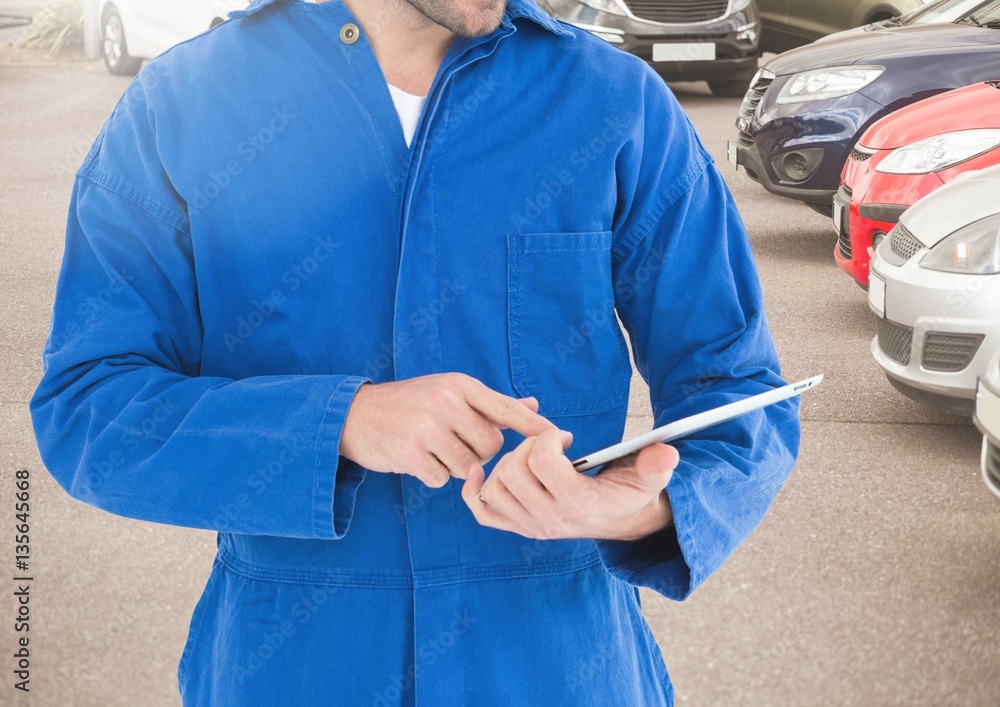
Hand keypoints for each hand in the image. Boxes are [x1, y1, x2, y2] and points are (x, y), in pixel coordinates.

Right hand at [340, 373, 558, 487]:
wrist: (356, 415)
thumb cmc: (409, 403)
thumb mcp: (448, 391)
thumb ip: (490, 403)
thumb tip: (533, 407)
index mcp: (459, 385)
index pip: (507, 408)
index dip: (536, 427)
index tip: (563, 438)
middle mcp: (446, 403)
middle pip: (490, 447)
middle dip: (479, 453)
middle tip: (455, 442)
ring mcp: (427, 429)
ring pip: (467, 466)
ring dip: (455, 465)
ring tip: (434, 448)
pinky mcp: (410, 453)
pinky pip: (442, 479)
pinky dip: (433, 475)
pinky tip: (418, 458)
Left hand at [462, 429, 677, 541]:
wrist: (621, 522)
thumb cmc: (630, 493)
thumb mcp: (649, 478)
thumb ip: (657, 464)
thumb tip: (666, 453)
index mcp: (578, 504)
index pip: (541, 462)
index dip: (547, 438)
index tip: (563, 437)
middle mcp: (550, 519)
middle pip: (512, 471)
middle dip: (526, 447)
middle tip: (546, 445)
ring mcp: (531, 526)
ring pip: (495, 486)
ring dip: (507, 462)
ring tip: (531, 458)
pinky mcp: (518, 527)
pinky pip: (482, 513)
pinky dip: (474, 491)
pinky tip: (480, 472)